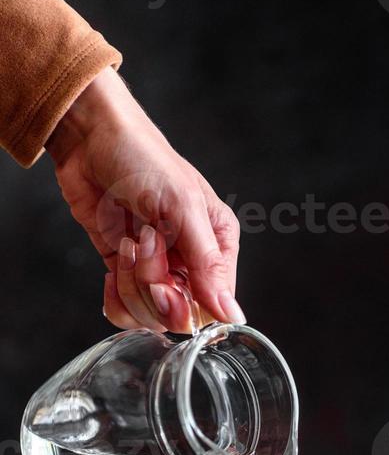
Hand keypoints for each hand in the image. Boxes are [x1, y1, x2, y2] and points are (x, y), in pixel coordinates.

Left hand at [46, 67, 243, 332]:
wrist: (90, 139)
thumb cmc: (144, 159)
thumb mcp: (184, 209)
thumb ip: (208, 265)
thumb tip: (232, 315)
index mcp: (218, 246)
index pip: (212, 305)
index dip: (185, 303)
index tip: (165, 280)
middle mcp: (191, 262)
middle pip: (179, 314)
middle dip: (153, 288)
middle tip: (142, 246)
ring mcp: (157, 268)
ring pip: (149, 315)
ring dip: (130, 284)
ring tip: (128, 240)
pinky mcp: (125, 271)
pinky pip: (125, 310)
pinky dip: (115, 296)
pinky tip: (116, 261)